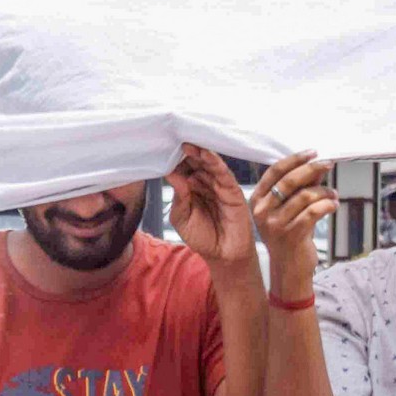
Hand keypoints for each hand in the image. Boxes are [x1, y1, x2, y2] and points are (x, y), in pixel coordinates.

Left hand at [166, 144, 254, 265]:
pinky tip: (205, 153)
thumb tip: (171, 174)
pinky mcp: (232, 190)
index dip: (174, 159)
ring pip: (209, 164)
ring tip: (187, 144)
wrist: (223, 256)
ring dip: (199, 153)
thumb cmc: (203, 238)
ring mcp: (219, 186)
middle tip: (174, 139)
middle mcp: (205, 184)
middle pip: (195, 163)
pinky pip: (223, 172)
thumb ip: (178, 197)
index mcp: (191, 189)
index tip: (163, 147)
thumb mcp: (182, 219)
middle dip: (186, 152)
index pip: (182, 169)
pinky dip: (214, 161)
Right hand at [250, 152, 338, 301]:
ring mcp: (275, 224)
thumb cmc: (289, 237)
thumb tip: (316, 166)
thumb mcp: (288, 210)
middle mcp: (262, 212)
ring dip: (324, 192)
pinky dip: (327, 205)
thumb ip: (298, 188)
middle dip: (312, 169)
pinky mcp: (291, 235)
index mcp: (257, 200)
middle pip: (290, 181)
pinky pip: (314, 211)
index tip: (313, 153)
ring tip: (333, 195)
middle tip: (328, 164)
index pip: (275, 172)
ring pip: (305, 196)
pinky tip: (333, 206)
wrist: (288, 270)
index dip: (295, 159)